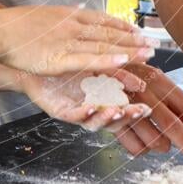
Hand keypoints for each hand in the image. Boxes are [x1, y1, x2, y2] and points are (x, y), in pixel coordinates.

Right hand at [0, 5, 156, 76]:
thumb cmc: (18, 25)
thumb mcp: (46, 12)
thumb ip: (65, 12)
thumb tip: (79, 6)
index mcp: (70, 15)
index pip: (103, 20)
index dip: (123, 27)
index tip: (139, 32)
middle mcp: (73, 26)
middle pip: (109, 33)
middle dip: (134, 40)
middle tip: (155, 46)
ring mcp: (68, 41)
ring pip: (104, 46)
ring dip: (128, 50)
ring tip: (148, 55)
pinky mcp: (60, 57)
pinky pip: (88, 59)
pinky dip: (107, 60)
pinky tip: (123, 62)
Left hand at [20, 68, 151, 130]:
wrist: (35, 61)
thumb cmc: (64, 63)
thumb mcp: (94, 63)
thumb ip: (115, 66)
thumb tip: (141, 63)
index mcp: (101, 98)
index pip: (122, 109)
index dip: (135, 110)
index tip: (147, 108)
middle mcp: (91, 108)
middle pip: (112, 120)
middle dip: (126, 118)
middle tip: (137, 113)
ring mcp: (75, 111)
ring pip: (94, 122)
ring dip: (106, 117)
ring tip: (116, 111)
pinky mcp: (59, 110)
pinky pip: (73, 115)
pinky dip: (83, 113)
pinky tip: (90, 107)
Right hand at [108, 63, 182, 159]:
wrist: (90, 65)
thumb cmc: (128, 74)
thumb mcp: (153, 79)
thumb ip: (173, 101)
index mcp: (157, 80)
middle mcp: (143, 93)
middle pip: (172, 125)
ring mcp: (125, 107)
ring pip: (153, 140)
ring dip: (163, 145)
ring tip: (163, 142)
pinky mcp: (110, 122)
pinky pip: (134, 148)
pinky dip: (142, 149)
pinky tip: (142, 141)